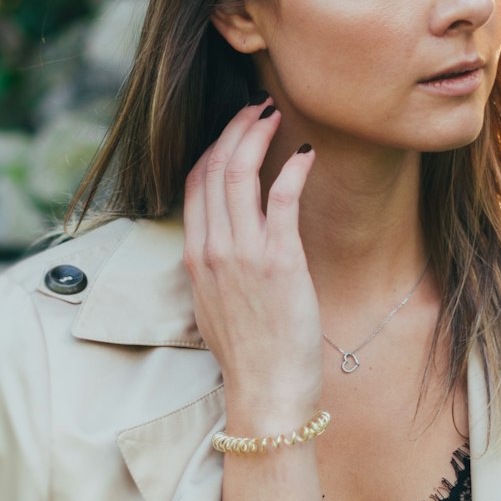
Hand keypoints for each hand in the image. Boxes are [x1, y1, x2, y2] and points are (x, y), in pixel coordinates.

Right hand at [183, 95, 322, 424]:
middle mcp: (212, 250)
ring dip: (258, 136)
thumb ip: (216, 266)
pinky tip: (306, 154)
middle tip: (258, 109)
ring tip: (275, 116)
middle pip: (214, 168)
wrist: (265, 391)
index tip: (234, 131)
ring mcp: (243, 254)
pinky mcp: (279, 261)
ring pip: (240, 174)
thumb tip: (230, 240)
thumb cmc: (249, 354)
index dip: (213, 147)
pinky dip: (293, 169)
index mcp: (194, 257)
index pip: (194, 183)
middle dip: (235, 129)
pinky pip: (282, 199)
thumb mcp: (215, 305)